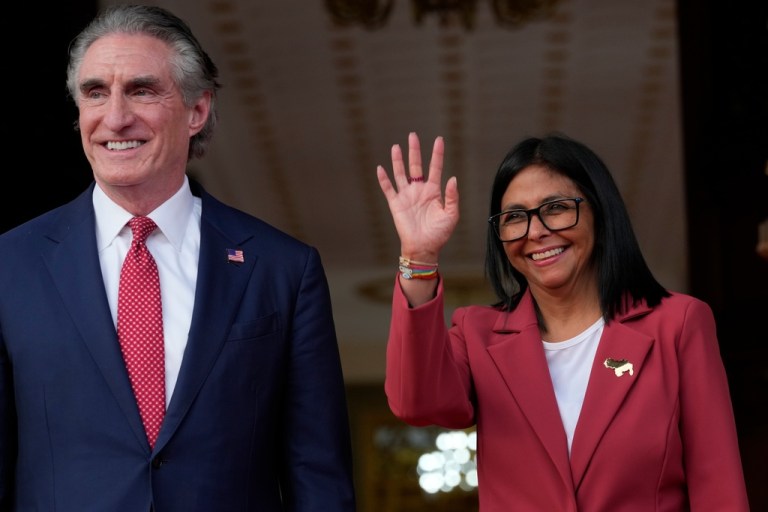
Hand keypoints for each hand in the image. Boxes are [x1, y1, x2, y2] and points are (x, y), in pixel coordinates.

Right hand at [376, 132, 458, 261]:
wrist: (424, 248)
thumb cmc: (439, 233)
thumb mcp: (451, 215)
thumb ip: (452, 196)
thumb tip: (453, 178)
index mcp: (433, 191)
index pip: (435, 167)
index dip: (437, 154)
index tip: (439, 139)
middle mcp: (419, 190)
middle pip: (416, 166)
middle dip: (414, 151)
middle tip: (413, 135)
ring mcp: (406, 196)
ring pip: (401, 174)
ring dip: (398, 161)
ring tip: (396, 147)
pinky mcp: (396, 204)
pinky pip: (388, 189)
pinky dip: (384, 179)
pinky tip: (381, 168)